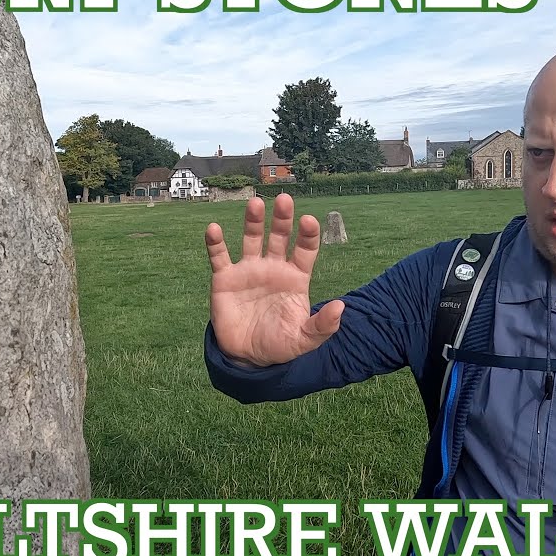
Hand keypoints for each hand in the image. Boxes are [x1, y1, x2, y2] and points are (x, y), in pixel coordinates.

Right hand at [204, 193, 343, 366]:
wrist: (246, 356)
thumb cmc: (279, 344)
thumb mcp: (304, 340)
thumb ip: (322, 325)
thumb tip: (341, 306)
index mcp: (295, 278)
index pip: (305, 250)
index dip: (308, 235)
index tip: (309, 221)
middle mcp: (273, 268)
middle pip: (279, 237)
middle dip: (282, 219)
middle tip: (284, 199)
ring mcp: (249, 270)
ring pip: (251, 239)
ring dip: (253, 221)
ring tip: (256, 204)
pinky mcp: (225, 278)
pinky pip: (219, 256)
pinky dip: (215, 242)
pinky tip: (213, 229)